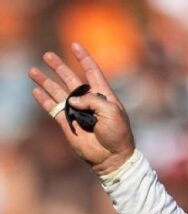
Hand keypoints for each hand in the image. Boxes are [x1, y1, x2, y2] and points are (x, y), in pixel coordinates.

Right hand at [29, 42, 135, 175]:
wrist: (112, 157)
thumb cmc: (117, 133)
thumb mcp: (112, 112)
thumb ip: (92, 101)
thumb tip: (72, 99)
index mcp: (103, 95)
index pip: (92, 72)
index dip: (83, 58)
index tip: (75, 45)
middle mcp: (88, 100)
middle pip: (71, 79)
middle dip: (59, 67)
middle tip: (47, 55)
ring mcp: (77, 111)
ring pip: (58, 92)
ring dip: (46, 81)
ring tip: (33, 71)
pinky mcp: (67, 122)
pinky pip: (53, 108)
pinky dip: (44, 99)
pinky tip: (36, 90)